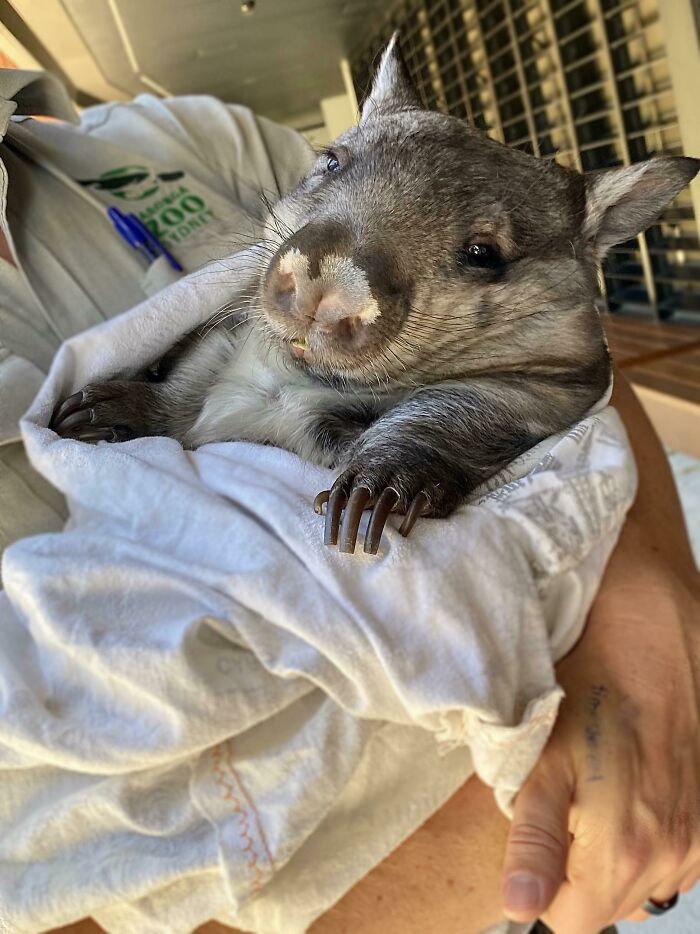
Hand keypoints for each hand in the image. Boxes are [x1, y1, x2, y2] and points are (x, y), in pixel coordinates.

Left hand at [501, 521, 699, 932]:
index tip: (538, 841)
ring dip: (615, 853)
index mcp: (625, 850)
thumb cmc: (586, 689)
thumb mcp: (541, 758)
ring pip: (643, 883)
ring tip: (599, 792)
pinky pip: (676, 858)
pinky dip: (649, 838)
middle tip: (566, 805)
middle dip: (578, 869)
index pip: (572, 921)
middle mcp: (675, 855)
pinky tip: (633, 790)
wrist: (653, 636)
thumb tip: (519, 907)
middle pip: (609, 905)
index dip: (544, 886)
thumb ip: (533, 840)